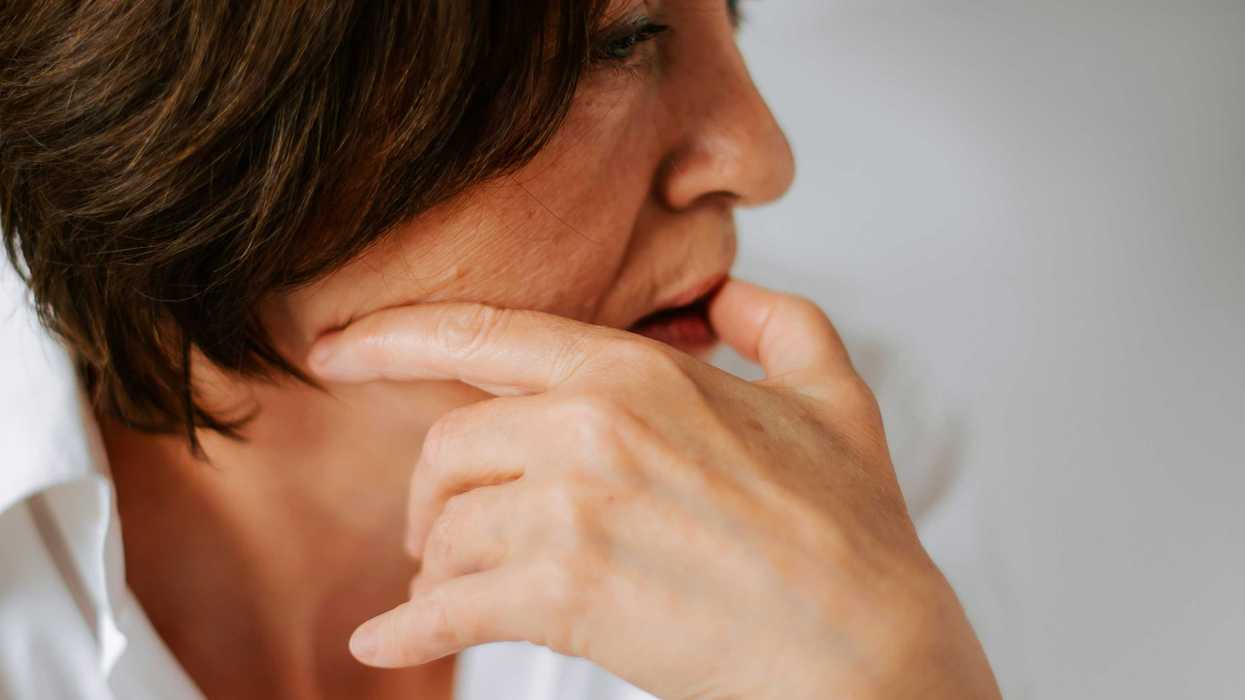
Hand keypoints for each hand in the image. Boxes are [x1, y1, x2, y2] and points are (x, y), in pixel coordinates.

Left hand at [306, 277, 1000, 699]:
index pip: (482, 336)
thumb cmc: (851, 532)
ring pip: (447, 530)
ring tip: (471, 586)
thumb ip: (777, 323)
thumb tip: (731, 294)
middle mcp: (591, 427)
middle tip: (451, 528)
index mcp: (636, 372)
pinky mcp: (566, 597)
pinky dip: (407, 630)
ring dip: (443, 565)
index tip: (334, 350)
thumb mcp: (833, 395)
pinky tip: (390, 642)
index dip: (390, 338)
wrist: (866, 648)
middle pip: (448, 447)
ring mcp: (574, 512)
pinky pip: (447, 608)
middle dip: (436, 495)